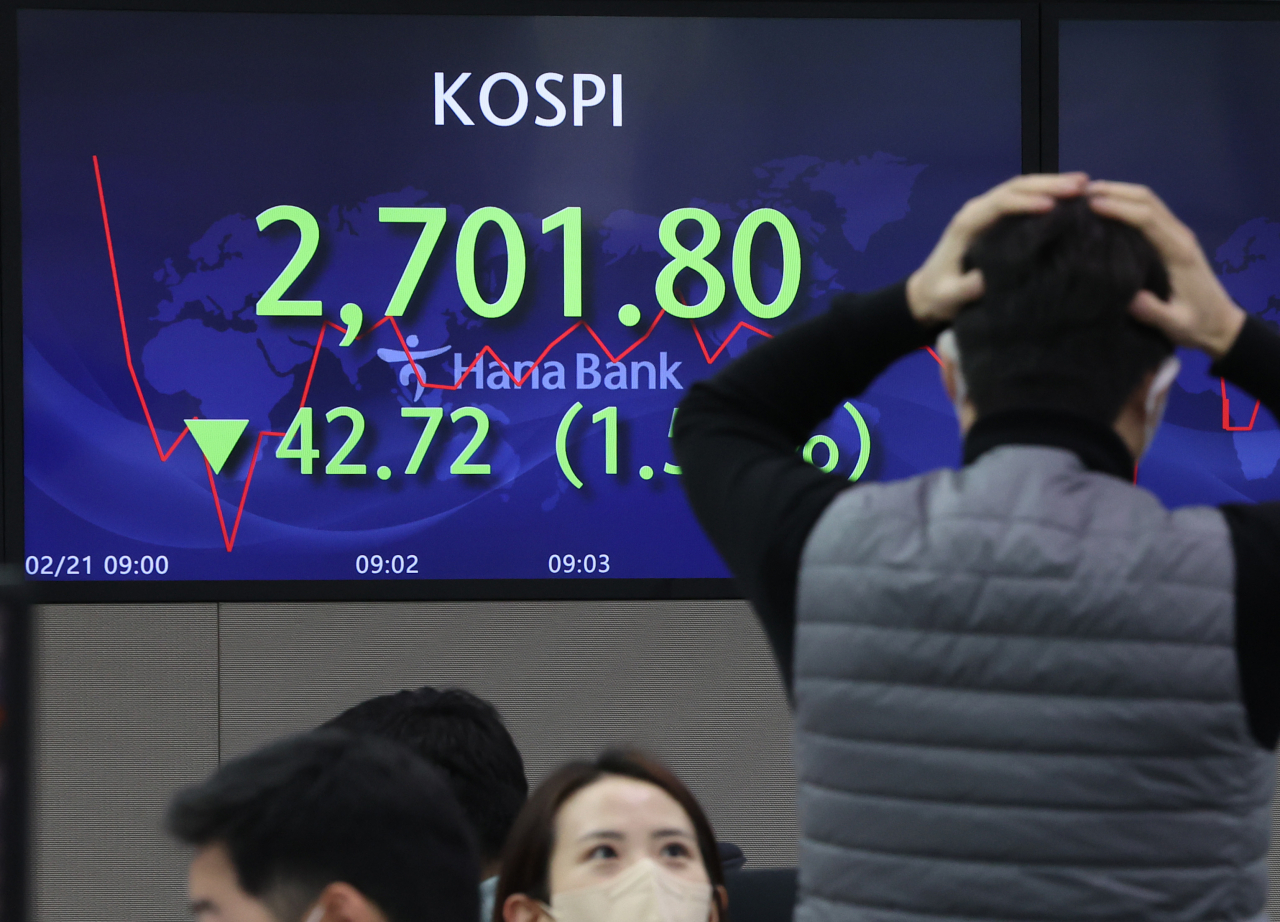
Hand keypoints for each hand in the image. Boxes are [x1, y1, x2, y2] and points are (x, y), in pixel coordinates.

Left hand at [906, 173, 1088, 324]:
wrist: (927, 292)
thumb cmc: (938, 295)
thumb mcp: (948, 297)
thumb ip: (964, 289)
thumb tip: (987, 280)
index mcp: (966, 224)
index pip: (999, 204)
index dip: (1026, 202)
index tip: (1054, 205)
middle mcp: (976, 211)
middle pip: (1014, 188)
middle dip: (1048, 185)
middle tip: (1082, 186)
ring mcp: (985, 212)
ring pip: (1020, 189)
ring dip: (1051, 184)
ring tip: (1083, 185)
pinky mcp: (994, 219)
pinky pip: (1021, 199)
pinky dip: (1045, 194)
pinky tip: (1069, 198)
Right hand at [1087, 180, 1244, 358]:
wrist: (1220, 323)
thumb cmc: (1196, 324)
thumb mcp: (1177, 325)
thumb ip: (1155, 312)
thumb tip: (1130, 299)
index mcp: (1179, 252)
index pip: (1147, 218)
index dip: (1119, 208)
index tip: (1091, 206)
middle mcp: (1179, 236)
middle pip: (1147, 200)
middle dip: (1115, 191)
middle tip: (1080, 193)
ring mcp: (1178, 234)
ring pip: (1149, 200)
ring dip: (1119, 192)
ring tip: (1087, 195)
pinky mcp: (1173, 237)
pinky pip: (1149, 211)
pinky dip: (1126, 202)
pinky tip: (1106, 206)